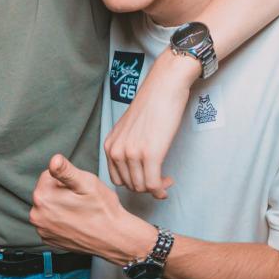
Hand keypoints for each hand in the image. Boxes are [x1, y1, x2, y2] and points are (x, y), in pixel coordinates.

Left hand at [30, 154, 143, 261]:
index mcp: (43, 197)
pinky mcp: (48, 239)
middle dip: (61, 192)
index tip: (78, 190)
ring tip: (79, 212)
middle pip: (46, 192)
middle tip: (80, 201)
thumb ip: (66, 170)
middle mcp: (37, 215)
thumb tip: (54, 159)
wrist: (114, 238)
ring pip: (48, 207)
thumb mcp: (87, 183)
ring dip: (60, 207)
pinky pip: (51, 222)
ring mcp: (42, 230)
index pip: (47, 175)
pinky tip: (76, 223)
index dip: (65, 179)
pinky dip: (60, 221)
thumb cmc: (103, 210)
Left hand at [102, 49, 198, 196]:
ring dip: (156, 188)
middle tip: (161, 180)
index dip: (133, 184)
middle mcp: (117, 151)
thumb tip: (134, 170)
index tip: (147, 179)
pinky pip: (154, 184)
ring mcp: (132, 153)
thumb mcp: (128, 129)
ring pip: (142, 187)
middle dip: (146, 187)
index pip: (116, 179)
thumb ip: (126, 148)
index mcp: (109, 145)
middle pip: (130, 185)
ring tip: (166, 179)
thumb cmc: (150, 106)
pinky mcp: (150, 154)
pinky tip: (168, 182)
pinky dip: (161, 190)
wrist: (163, 88)